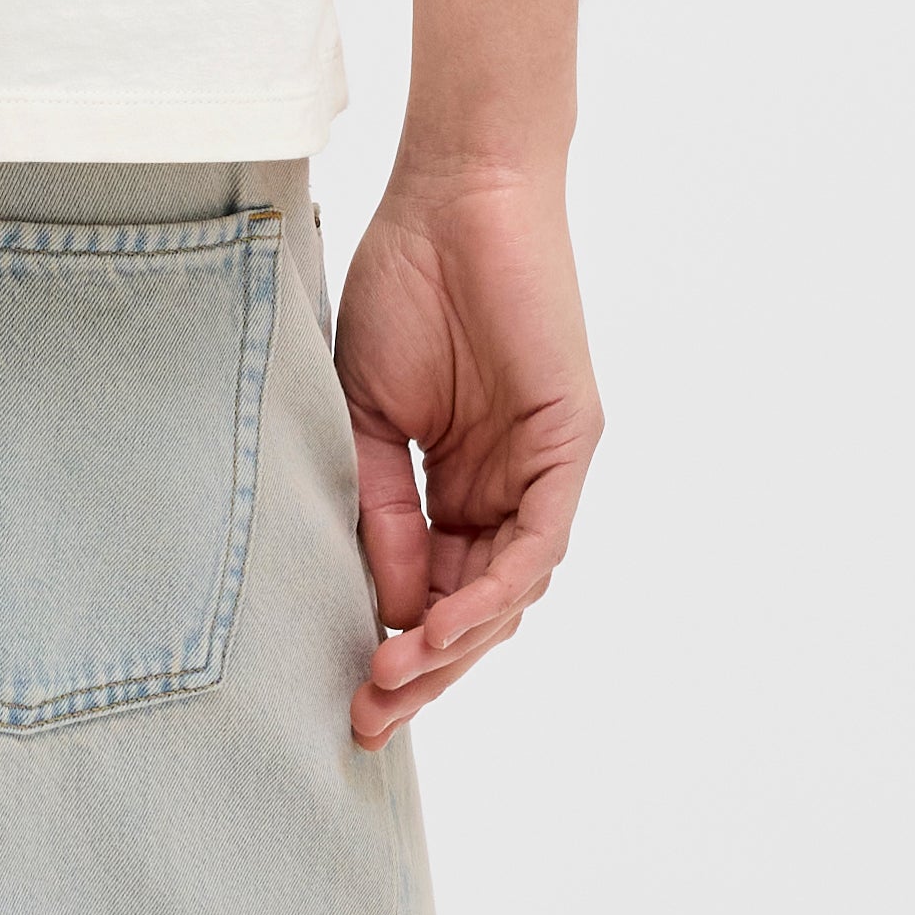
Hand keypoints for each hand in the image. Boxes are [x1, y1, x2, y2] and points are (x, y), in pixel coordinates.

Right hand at [335, 154, 599, 749]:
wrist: (453, 194)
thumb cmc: (402, 284)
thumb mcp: (365, 415)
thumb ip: (376, 508)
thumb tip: (382, 604)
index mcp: (456, 486)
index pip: (433, 592)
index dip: (394, 648)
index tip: (345, 697)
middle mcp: (506, 489)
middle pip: (475, 609)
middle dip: (425, 671)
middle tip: (369, 720)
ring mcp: (541, 469)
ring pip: (510, 590)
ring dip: (453, 642)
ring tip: (394, 675)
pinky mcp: (569, 443)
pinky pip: (540, 540)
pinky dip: (493, 589)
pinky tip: (444, 623)